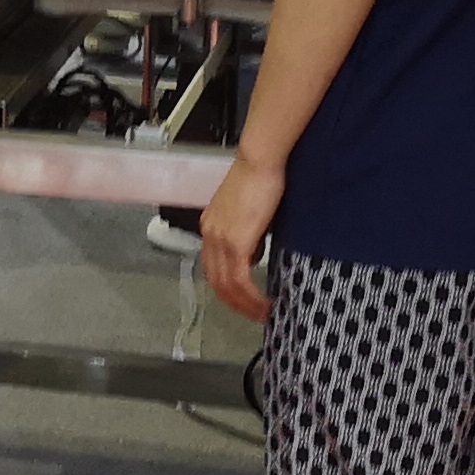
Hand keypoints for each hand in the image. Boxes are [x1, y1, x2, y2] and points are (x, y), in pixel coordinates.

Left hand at [200, 153, 284, 321]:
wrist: (260, 161)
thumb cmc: (261, 176)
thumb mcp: (251, 210)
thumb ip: (250, 232)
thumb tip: (258, 250)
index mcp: (212, 225)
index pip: (213, 266)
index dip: (227, 287)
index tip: (244, 299)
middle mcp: (210, 234)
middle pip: (216, 281)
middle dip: (235, 303)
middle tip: (254, 314)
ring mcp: (220, 239)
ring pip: (226, 285)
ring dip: (244, 305)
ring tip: (263, 314)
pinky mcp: (235, 242)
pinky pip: (239, 280)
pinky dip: (250, 297)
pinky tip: (263, 304)